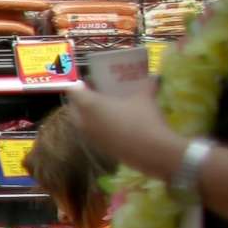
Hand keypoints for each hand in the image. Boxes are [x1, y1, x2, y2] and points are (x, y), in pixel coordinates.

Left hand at [67, 75, 184, 179]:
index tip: (88, 78)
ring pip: (80, 120)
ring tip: (104, 104)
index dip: (78, 83)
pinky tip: (112, 121)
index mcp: (89, 104)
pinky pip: (90, 131)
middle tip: (96, 90)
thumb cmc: (144, 119)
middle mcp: (83, 120)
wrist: (151, 151)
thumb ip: (147, 84)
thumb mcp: (145, 98)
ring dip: (88, 112)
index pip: (72, 90)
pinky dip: (96, 124)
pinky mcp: (97, 147)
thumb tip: (154, 76)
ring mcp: (89, 136)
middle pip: (73, 106)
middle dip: (81, 97)